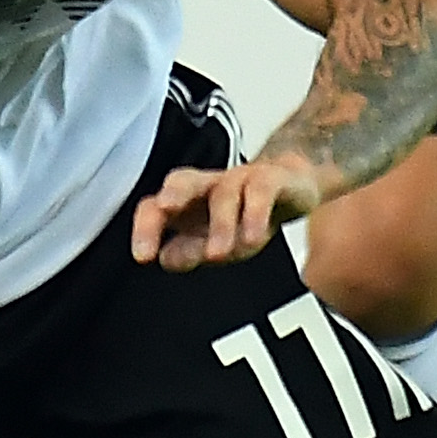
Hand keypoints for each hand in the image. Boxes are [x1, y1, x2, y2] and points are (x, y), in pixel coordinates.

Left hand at [131, 151, 311, 270]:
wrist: (292, 187)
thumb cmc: (244, 213)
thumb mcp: (213, 239)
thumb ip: (188, 250)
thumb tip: (166, 258)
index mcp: (186, 202)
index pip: (155, 208)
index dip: (145, 228)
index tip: (144, 256)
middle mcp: (208, 186)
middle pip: (183, 181)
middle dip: (172, 195)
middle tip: (166, 210)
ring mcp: (239, 179)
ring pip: (225, 194)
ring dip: (220, 225)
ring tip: (217, 254)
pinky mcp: (271, 179)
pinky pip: (261, 191)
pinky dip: (256, 214)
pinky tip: (253, 237)